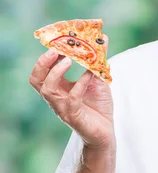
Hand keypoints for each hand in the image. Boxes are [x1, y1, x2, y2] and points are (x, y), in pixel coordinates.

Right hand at [29, 36, 114, 150]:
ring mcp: (63, 107)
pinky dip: (80, 84)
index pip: (42, 72)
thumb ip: (98, 61)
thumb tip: (103, 38)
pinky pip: (72, 98)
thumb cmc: (99, 107)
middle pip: (36, 80)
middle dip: (42, 64)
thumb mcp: (99, 79)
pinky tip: (90, 75)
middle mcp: (56, 98)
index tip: (56, 42)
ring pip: (48, 89)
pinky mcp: (74, 116)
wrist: (105, 133)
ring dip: (56, 73)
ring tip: (68, 60)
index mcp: (59, 88)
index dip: (45, 58)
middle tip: (54, 50)